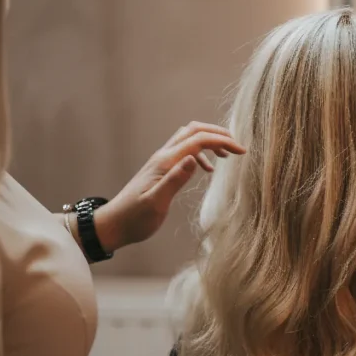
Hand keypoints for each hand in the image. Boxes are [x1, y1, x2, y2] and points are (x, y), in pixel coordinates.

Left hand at [94, 122, 245, 252]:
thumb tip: (194, 160)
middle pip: (194, 131)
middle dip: (218, 134)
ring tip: (227, 155)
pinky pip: (184, 152)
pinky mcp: (162, 170)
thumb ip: (175, 180)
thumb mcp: (156, 203)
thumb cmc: (134, 219)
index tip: (242, 151)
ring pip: (189, 139)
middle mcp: (163, 156)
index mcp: (165, 162)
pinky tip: (207, 169)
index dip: (221, 141)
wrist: (113, 225)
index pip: (198, 140)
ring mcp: (162, 162)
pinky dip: (201, 154)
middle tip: (237, 146)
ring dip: (209, 141)